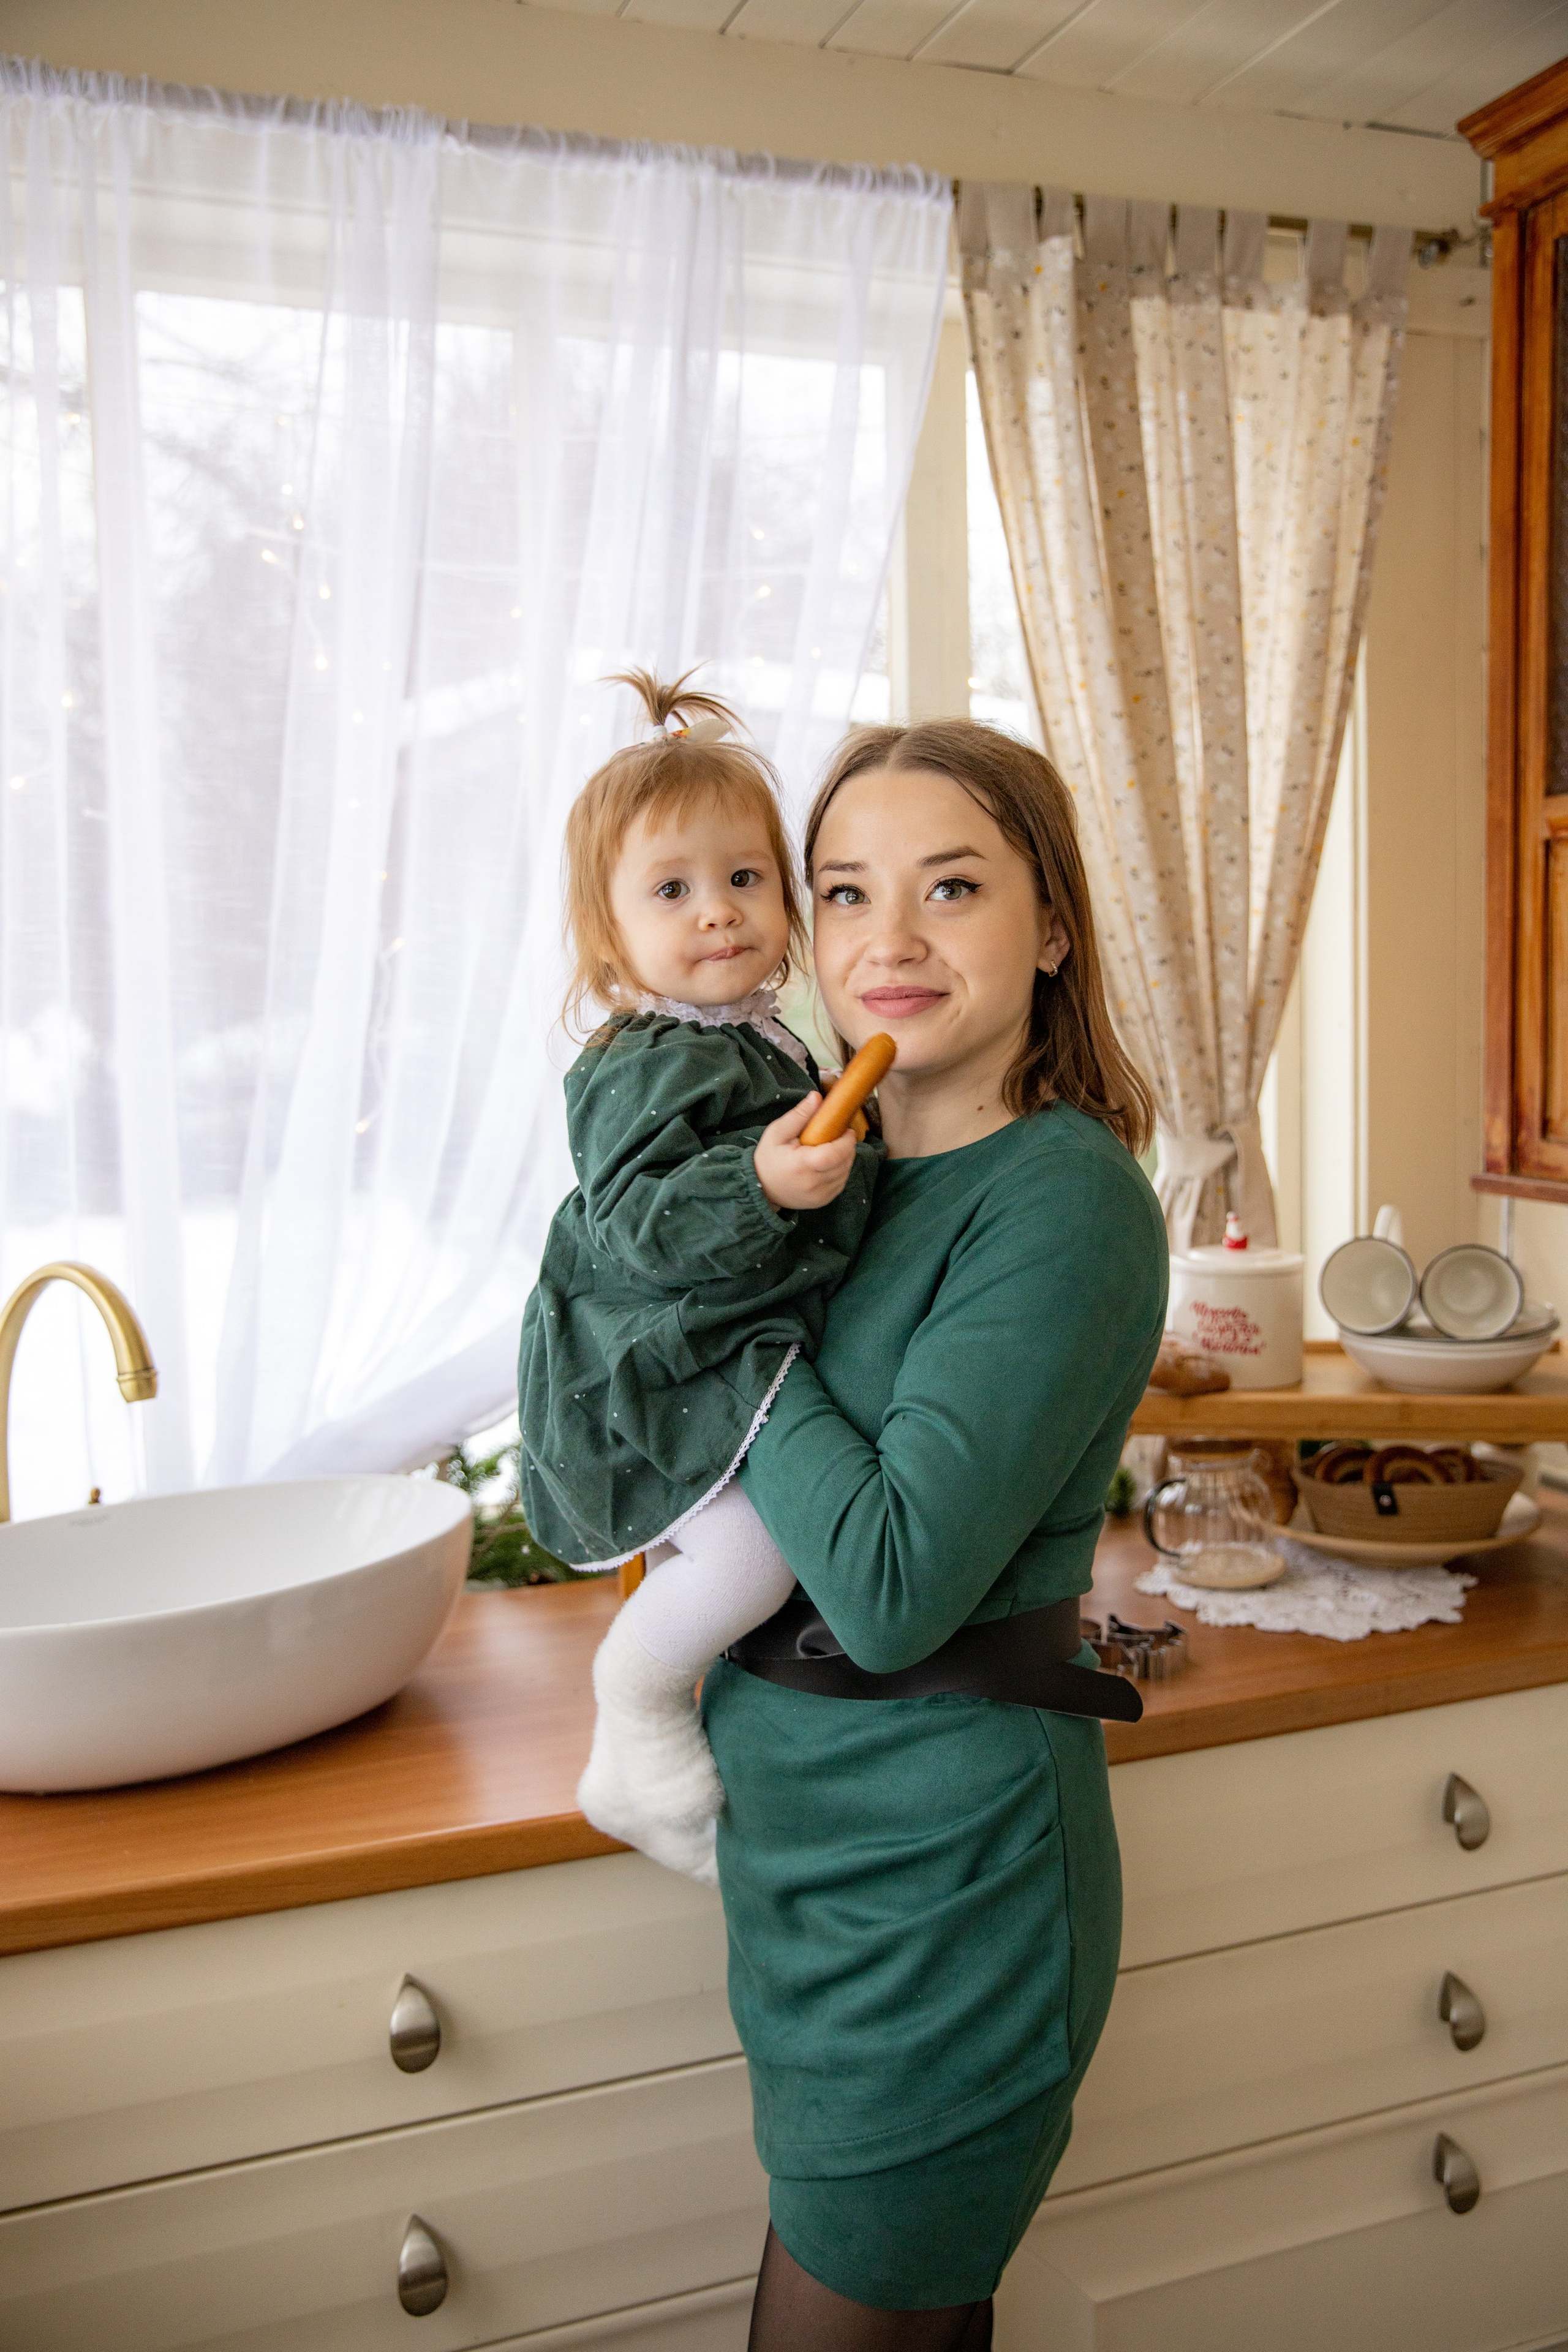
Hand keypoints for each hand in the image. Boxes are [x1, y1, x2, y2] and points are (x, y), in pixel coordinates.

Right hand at [754, 1094, 857, 1210]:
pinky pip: (841, 1183)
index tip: (846, 1130)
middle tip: (839, 1136)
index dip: (846, 1141)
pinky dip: (840, 1171)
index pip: (834, 1154)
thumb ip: (799, 1115)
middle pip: (844, 1163)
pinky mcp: (823, 1201)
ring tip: (833, 1149)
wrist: (761, 1188)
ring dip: (845, 1159)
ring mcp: (820, 1195)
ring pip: (845, 1173)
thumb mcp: (777, 1132)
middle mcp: (813, 1183)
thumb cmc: (768, 1158)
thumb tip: (817, 1097)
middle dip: (848, 1147)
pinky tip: (829, 1164)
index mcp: (801, 1165)